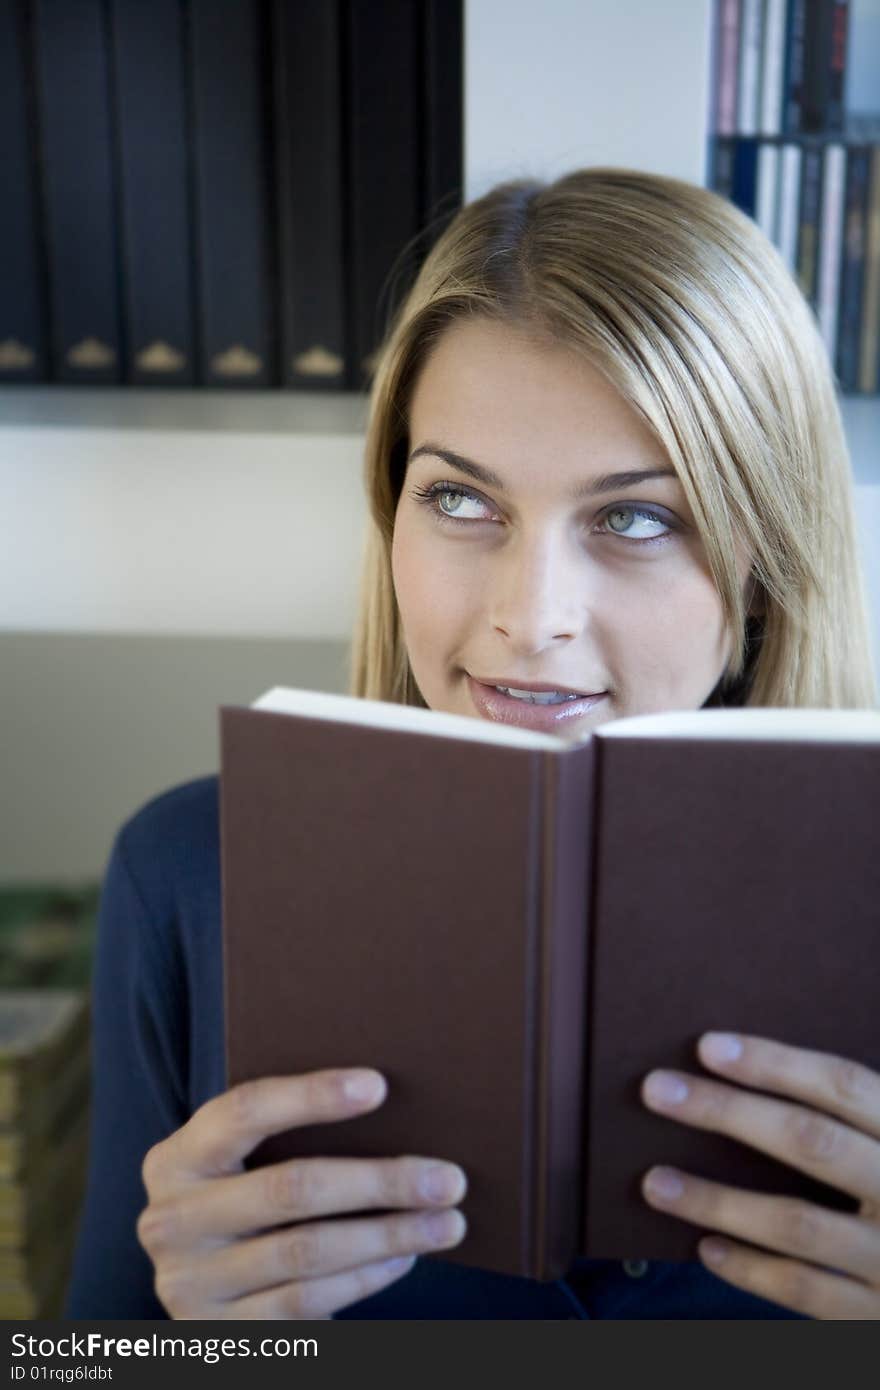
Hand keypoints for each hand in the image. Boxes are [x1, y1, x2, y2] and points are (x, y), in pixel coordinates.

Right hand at [137, 1068, 466, 1318]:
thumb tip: (387, 1101)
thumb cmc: (242, 1198)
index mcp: (174, 1158)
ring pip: (308, 1252)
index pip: (244, 1111)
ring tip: (447, 1223)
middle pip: (289, 1188)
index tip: (379, 1086)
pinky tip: (402, 1258)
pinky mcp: (219, 1334)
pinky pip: (307, 1303)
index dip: (311, 1095)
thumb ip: (284, 1135)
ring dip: (389, 1236)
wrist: (201, 1289)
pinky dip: (364, 1278)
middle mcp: (171, 1221)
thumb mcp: (240, 1163)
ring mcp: (190, 1284)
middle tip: (448, 1178)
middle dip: (380, 1181)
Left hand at [638, 1033, 879, 1318]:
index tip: (707, 1046)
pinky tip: (706, 1248)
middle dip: (728, 1111)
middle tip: (658, 1090)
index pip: (844, 1085)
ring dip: (718, 1201)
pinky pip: (807, 1292)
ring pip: (798, 1223)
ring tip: (655, 1182)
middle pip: (812, 1141)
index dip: (775, 1063)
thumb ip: (851, 1121)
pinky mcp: (879, 1317)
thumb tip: (746, 1075)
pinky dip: (752, 1270)